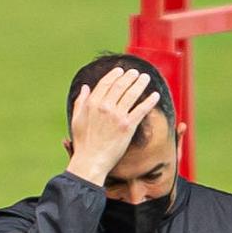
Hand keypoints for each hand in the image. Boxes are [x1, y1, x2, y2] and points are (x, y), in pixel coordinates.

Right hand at [66, 67, 161, 184]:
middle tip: (136, 73)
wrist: (90, 161)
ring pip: (132, 94)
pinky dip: (149, 101)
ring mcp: (117, 116)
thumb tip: (85, 87)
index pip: (105, 83)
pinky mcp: (128, 126)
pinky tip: (155, 95)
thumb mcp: (76, 120)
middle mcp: (105, 107)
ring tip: (146, 78)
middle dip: (130, 76)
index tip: (120, 71)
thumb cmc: (82, 143)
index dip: (114, 75)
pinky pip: (141, 110)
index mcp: (92, 104)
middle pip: (120, 86)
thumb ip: (80, 102)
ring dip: (141, 83)